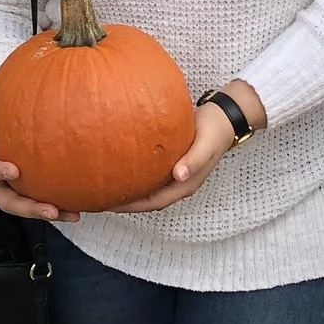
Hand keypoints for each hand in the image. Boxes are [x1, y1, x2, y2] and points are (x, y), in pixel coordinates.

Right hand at [0, 105, 70, 222]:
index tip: (14, 170)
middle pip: (10, 202)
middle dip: (30, 208)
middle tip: (49, 210)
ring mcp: (12, 194)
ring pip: (29, 208)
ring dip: (49, 213)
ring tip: (71, 215)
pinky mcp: (26, 196)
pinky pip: (41, 204)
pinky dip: (59, 209)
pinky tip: (76, 211)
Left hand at [105, 100, 241, 213]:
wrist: (224, 116)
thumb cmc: (216, 130)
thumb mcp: (206, 144)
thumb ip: (194, 160)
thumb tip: (178, 175)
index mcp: (186, 184)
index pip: (154, 202)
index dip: (132, 206)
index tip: (110, 204)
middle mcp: (178, 182)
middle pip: (147, 199)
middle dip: (125, 201)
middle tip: (99, 197)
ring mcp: (175, 173)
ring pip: (147, 186)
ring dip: (129, 188)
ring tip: (105, 184)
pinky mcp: (171, 160)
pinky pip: (149, 171)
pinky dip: (135, 172)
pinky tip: (120, 163)